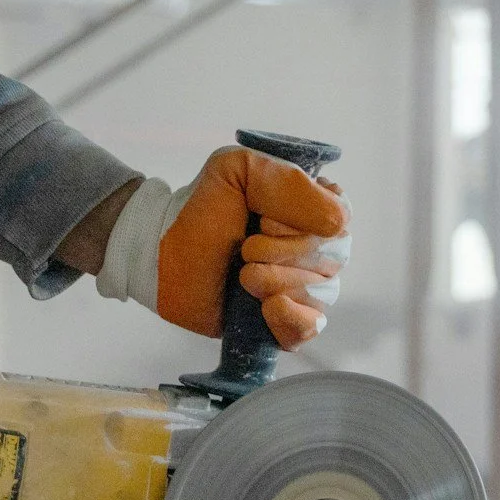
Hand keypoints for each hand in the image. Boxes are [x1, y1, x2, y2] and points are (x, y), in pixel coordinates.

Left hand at [94, 147, 350, 348]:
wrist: (160, 254)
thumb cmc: (199, 209)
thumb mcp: (236, 170)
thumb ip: (288, 181)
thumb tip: (336, 223)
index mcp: (310, 208)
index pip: (338, 219)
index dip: (302, 223)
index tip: (262, 219)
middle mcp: (315, 248)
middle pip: (331, 258)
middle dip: (283, 254)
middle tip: (244, 250)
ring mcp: (302, 287)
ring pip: (321, 293)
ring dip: (277, 283)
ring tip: (242, 276)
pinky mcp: (284, 322)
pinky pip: (311, 329)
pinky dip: (291, 319)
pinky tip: (265, 307)